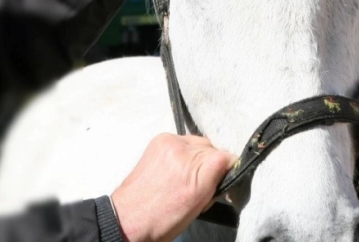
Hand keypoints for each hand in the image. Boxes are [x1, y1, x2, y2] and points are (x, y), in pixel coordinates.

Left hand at [111, 134, 235, 241]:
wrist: (129, 218)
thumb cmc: (164, 219)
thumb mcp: (199, 206)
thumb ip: (217, 182)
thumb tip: (229, 169)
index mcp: (197, 171)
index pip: (228, 157)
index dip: (229, 169)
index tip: (224, 180)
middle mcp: (185, 151)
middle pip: (214, 149)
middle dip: (213, 163)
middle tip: (204, 182)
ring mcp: (171, 142)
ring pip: (200, 143)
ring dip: (199, 156)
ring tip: (187, 174)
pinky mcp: (160, 139)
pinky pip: (184, 140)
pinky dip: (185, 151)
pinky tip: (177, 165)